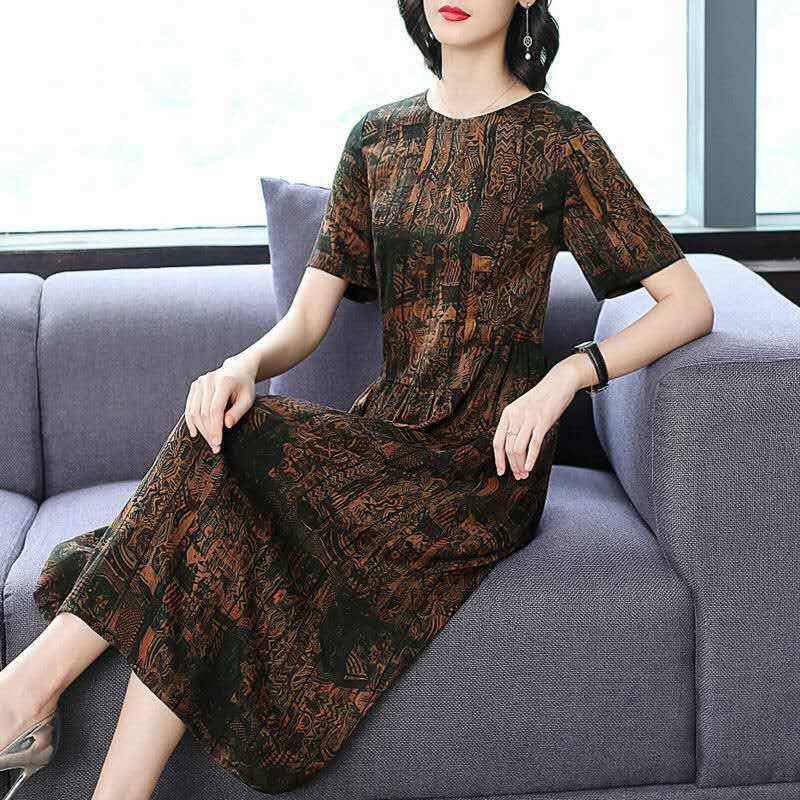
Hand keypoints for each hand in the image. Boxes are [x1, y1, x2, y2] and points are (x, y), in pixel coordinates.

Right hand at [184, 357, 256, 453]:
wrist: (237, 369)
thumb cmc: (245, 386)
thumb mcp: (248, 399)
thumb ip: (238, 411)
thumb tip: (226, 425)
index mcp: (223, 382)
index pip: (215, 410)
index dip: (215, 429)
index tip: (218, 444)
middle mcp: (208, 381)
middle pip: (203, 413)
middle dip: (208, 432)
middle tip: (215, 447)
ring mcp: (199, 382)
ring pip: (194, 411)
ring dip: (200, 429)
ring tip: (209, 442)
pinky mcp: (194, 386)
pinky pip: (189, 407)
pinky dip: (191, 422)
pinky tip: (196, 433)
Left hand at [492, 357, 585, 478]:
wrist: (559, 382)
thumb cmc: (542, 398)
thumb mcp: (523, 409)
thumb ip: (516, 424)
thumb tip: (513, 448)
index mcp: (508, 414)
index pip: (497, 441)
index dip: (498, 459)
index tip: (501, 471)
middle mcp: (515, 416)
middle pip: (508, 448)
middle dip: (512, 465)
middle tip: (518, 476)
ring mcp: (529, 419)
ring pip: (519, 449)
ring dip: (521, 465)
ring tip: (525, 474)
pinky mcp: (542, 421)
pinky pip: (533, 444)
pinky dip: (531, 459)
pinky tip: (530, 467)